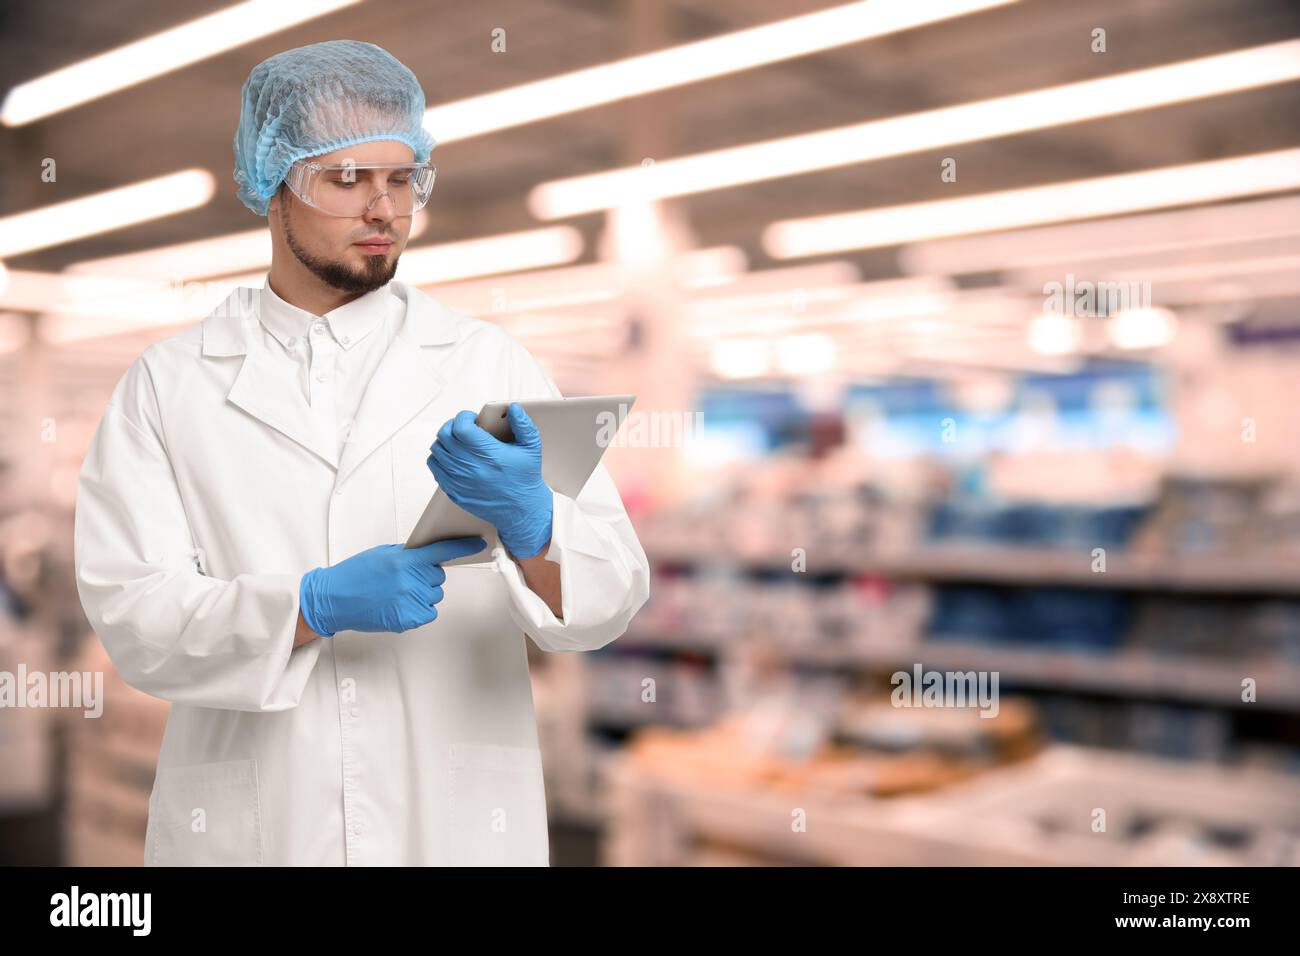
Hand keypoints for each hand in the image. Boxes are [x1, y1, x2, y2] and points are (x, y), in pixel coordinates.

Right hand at [299, 537, 485, 636]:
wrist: (333, 600)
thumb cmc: (354, 575)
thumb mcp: (381, 554)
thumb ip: (407, 554)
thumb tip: (427, 554)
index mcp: (404, 560)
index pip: (441, 551)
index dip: (462, 547)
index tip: (477, 544)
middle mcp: (410, 580)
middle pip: (438, 576)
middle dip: (426, 576)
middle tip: (404, 579)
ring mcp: (410, 601)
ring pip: (434, 595)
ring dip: (422, 594)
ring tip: (397, 594)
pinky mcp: (408, 619)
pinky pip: (429, 612)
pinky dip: (419, 610)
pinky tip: (400, 605)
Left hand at [426, 403, 552, 558]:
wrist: (522, 510)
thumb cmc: (525, 478)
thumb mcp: (531, 448)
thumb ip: (523, 425)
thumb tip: (514, 408)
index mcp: (489, 454)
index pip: (461, 427)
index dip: (464, 417)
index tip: (472, 418)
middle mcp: (471, 468)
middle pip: (445, 436)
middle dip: (452, 426)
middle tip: (463, 427)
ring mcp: (460, 481)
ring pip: (437, 451)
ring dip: (445, 442)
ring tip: (458, 442)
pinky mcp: (454, 492)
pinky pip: (435, 469)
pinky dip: (440, 459)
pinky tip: (453, 458)